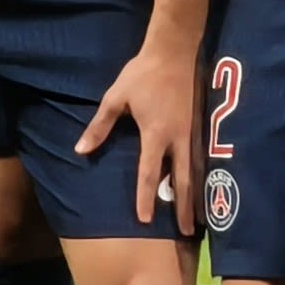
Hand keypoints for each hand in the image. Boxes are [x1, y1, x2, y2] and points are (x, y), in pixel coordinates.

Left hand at [79, 36, 203, 227]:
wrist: (174, 50)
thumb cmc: (142, 74)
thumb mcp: (115, 99)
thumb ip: (99, 127)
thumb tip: (81, 151)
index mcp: (156, 133)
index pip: (149, 172)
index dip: (146, 197)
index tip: (146, 220)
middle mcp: (178, 138)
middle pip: (183, 180)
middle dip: (186, 208)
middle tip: (187, 234)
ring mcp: (192, 133)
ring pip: (196, 171)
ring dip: (197, 196)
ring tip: (200, 219)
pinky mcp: (198, 126)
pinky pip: (200, 158)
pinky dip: (201, 177)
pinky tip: (202, 188)